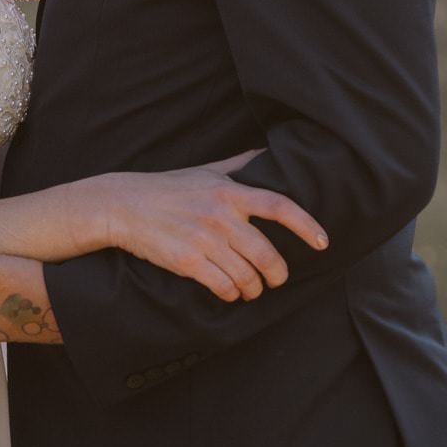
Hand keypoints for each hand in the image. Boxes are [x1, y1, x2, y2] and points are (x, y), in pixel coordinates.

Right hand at [102, 151, 328, 302]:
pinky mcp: (187, 261)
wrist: (123, 205)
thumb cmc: (168, 188)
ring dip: (254, 288)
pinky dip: (231, 294)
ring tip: (251, 289)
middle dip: (278, 273)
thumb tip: (270, 152)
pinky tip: (229, 292)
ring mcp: (204, 239)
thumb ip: (240, 165)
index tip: (323, 242)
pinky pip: (223, 286)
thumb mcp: (207, 170)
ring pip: (247, 275)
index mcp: (229, 191)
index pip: (279, 205)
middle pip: (266, 253)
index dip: (306, 225)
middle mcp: (220, 215)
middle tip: (277, 279)